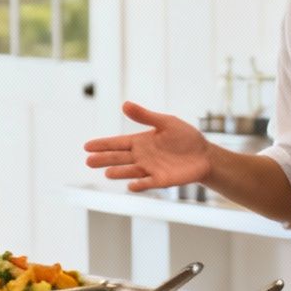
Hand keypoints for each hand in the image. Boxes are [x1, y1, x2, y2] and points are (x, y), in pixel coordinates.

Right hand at [84, 101, 210, 191]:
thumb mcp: (166, 122)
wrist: (204, 155)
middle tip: (88, 161)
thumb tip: (124, 104)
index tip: (87, 146)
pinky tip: (131, 185)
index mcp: (141, 142)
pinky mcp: (161, 180)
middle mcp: (142, 157)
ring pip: (130, 171)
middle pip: (119, 158)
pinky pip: (148, 183)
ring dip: (119, 172)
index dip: (103, 145)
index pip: (118, 143)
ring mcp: (150, 169)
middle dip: (104, 159)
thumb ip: (145, 116)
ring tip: (107, 172)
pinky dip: (140, 185)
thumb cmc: (185, 137)